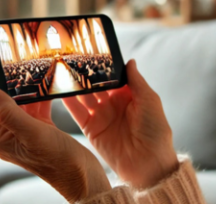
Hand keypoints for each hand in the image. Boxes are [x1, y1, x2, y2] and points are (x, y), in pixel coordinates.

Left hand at [0, 46, 110, 201]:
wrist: (83, 177)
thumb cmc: (58, 161)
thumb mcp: (32, 133)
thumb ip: (8, 112)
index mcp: (0, 136)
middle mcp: (9, 132)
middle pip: (1, 96)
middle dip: (1, 73)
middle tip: (2, 50)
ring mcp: (25, 130)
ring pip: (20, 98)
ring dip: (23, 81)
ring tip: (24, 59)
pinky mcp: (41, 128)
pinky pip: (36, 104)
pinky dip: (40, 92)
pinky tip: (46, 79)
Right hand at [63, 60, 178, 188]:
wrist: (148, 164)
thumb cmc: (155, 132)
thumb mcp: (149, 101)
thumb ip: (136, 81)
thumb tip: (130, 61)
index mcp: (129, 95)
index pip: (112, 76)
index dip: (103, 66)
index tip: (91, 52)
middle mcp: (113, 103)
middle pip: (95, 85)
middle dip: (85, 73)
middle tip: (72, 59)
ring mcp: (101, 115)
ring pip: (84, 96)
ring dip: (74, 85)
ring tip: (62, 70)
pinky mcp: (91, 128)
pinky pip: (77, 112)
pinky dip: (68, 102)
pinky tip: (59, 90)